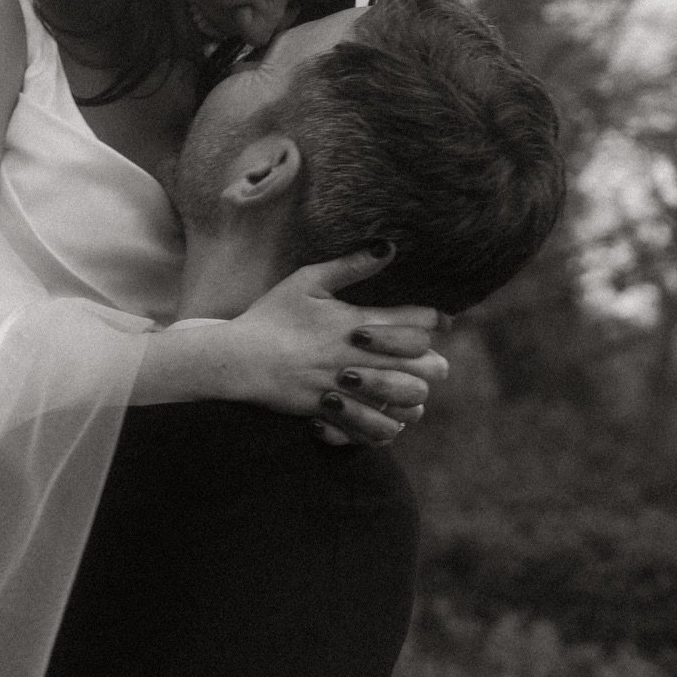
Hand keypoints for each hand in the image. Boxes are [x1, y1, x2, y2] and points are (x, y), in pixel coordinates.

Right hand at [224, 246, 447, 445]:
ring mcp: (346, 390)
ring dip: (413, 394)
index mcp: (355, 324)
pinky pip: (377, 430)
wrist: (237, 359)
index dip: (435, 320)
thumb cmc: (271, 316)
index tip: (438, 320)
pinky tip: (386, 415)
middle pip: (424, 366)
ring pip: (407, 400)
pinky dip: (388, 425)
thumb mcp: (307, 281)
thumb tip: (388, 246)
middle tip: (428, 359)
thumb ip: (350, 265)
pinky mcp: (333, 414)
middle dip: (433, 361)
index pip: (417, 323)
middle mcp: (356, 358)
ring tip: (408, 388)